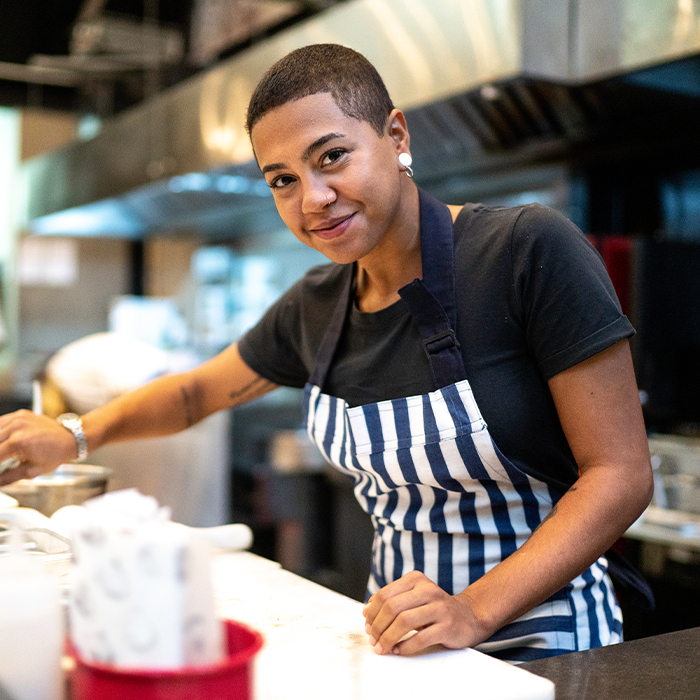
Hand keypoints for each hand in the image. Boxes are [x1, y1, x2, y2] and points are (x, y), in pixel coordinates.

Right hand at [0, 410, 78, 485]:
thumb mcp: (32, 471)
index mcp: (19, 442)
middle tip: (2, 461)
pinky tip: (2, 440)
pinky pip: (1, 422)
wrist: (70, 438)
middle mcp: (16, 427)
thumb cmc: (55, 454)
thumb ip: (8, 477)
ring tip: (4, 453)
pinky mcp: (20, 414)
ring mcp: (18, 418)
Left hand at [362, 570, 489, 655]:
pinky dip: (405, 647)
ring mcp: (439, 607)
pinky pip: (420, 638)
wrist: (468, 617)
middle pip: (392, 607)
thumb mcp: (413, 598)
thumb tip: (367, 611)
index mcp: (415, 580)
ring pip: (404, 622)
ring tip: (382, 647)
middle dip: (378, 627)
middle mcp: (428, 590)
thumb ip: (392, 600)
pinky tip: (398, 650)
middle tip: (373, 639)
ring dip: (388, 638)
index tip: (367, 625)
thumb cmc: (434, 609)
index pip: (385, 594)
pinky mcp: (447, 626)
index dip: (372, 612)